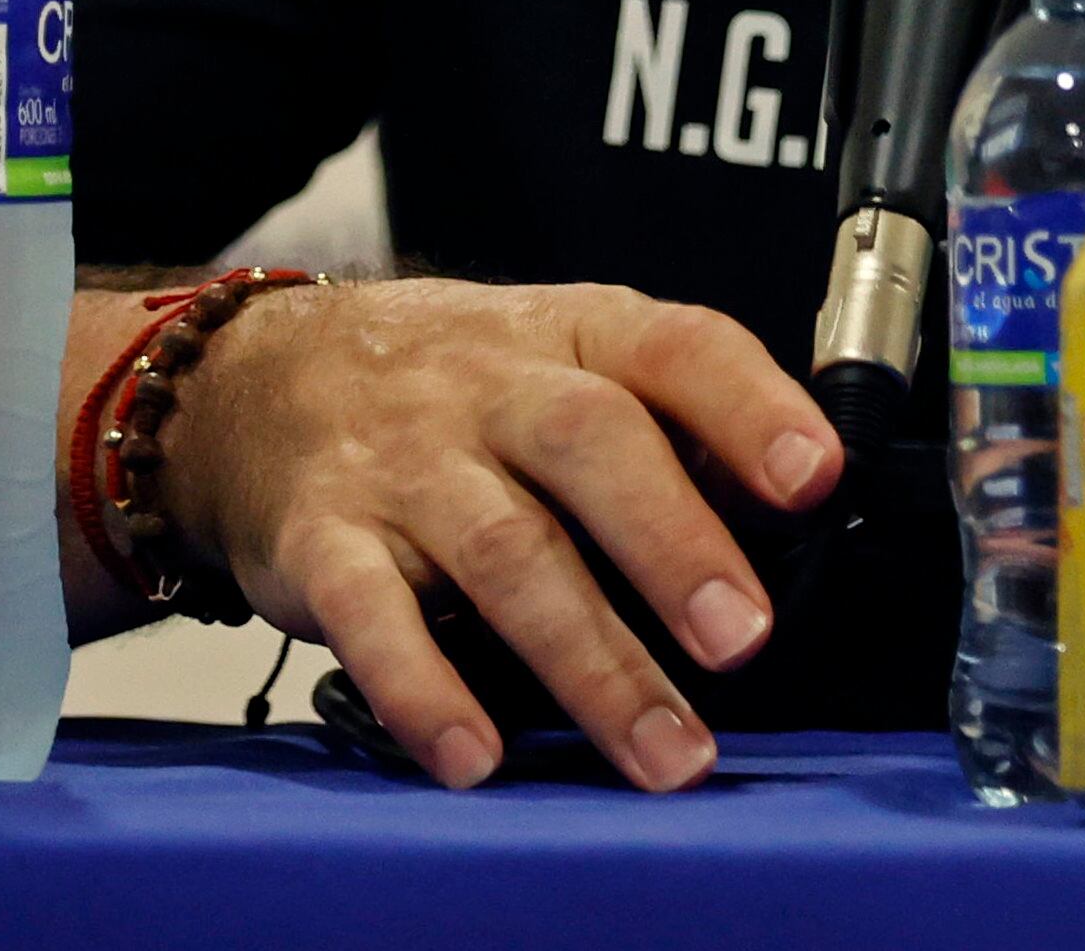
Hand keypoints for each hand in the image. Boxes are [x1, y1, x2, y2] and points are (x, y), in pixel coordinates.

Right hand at [153, 277, 840, 793]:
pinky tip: (477, 753)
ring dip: (587, 659)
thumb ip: (671, 423)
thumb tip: (789, 515)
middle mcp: (494, 387)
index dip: (751, 407)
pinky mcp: (323, 540)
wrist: (269, 375)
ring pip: (504, 550)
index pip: (677, 347)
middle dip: (674, 545)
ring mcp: (406, 462)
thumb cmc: (461, 384)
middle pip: (593, 444)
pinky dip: (424, 689)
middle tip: (744, 638)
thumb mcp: (568, 358)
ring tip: (657, 747)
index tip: (815, 476)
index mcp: (576, 331)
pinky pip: (370, 614)